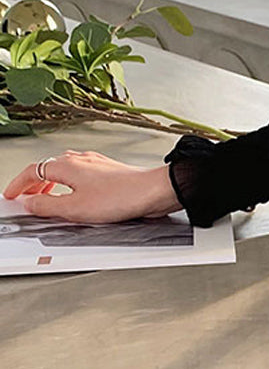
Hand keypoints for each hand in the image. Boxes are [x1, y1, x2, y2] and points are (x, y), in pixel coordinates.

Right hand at [2, 151, 183, 222]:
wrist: (154, 191)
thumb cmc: (121, 196)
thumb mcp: (75, 208)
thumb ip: (47, 207)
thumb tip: (30, 203)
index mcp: (67, 165)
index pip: (33, 170)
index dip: (18, 184)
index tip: (11, 194)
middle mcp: (82, 160)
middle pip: (48, 168)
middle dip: (34, 184)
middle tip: (25, 198)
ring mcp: (97, 164)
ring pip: (65, 170)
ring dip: (51, 184)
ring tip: (47, 198)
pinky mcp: (110, 172)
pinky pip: (81, 175)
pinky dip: (69, 184)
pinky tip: (76, 195)